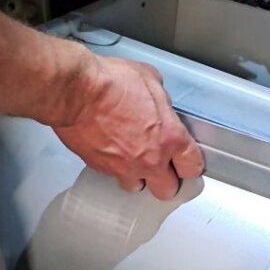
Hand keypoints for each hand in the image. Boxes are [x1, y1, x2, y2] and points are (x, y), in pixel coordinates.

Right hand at [54, 57, 204, 198]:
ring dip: (137, 176)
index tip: (186, 160)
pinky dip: (113, 166)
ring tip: (132, 159)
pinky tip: (110, 150)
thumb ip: (161, 100)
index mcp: (171, 138)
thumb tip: (158, 104)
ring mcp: (124, 167)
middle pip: (167, 189)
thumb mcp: (151, 80)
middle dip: (165, 180)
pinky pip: (112, 174)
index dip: (190, 164)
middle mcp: (151, 159)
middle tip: (161, 166)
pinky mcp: (101, 168)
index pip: (192, 166)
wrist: (77, 92)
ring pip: (137, 187)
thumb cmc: (112, 84)